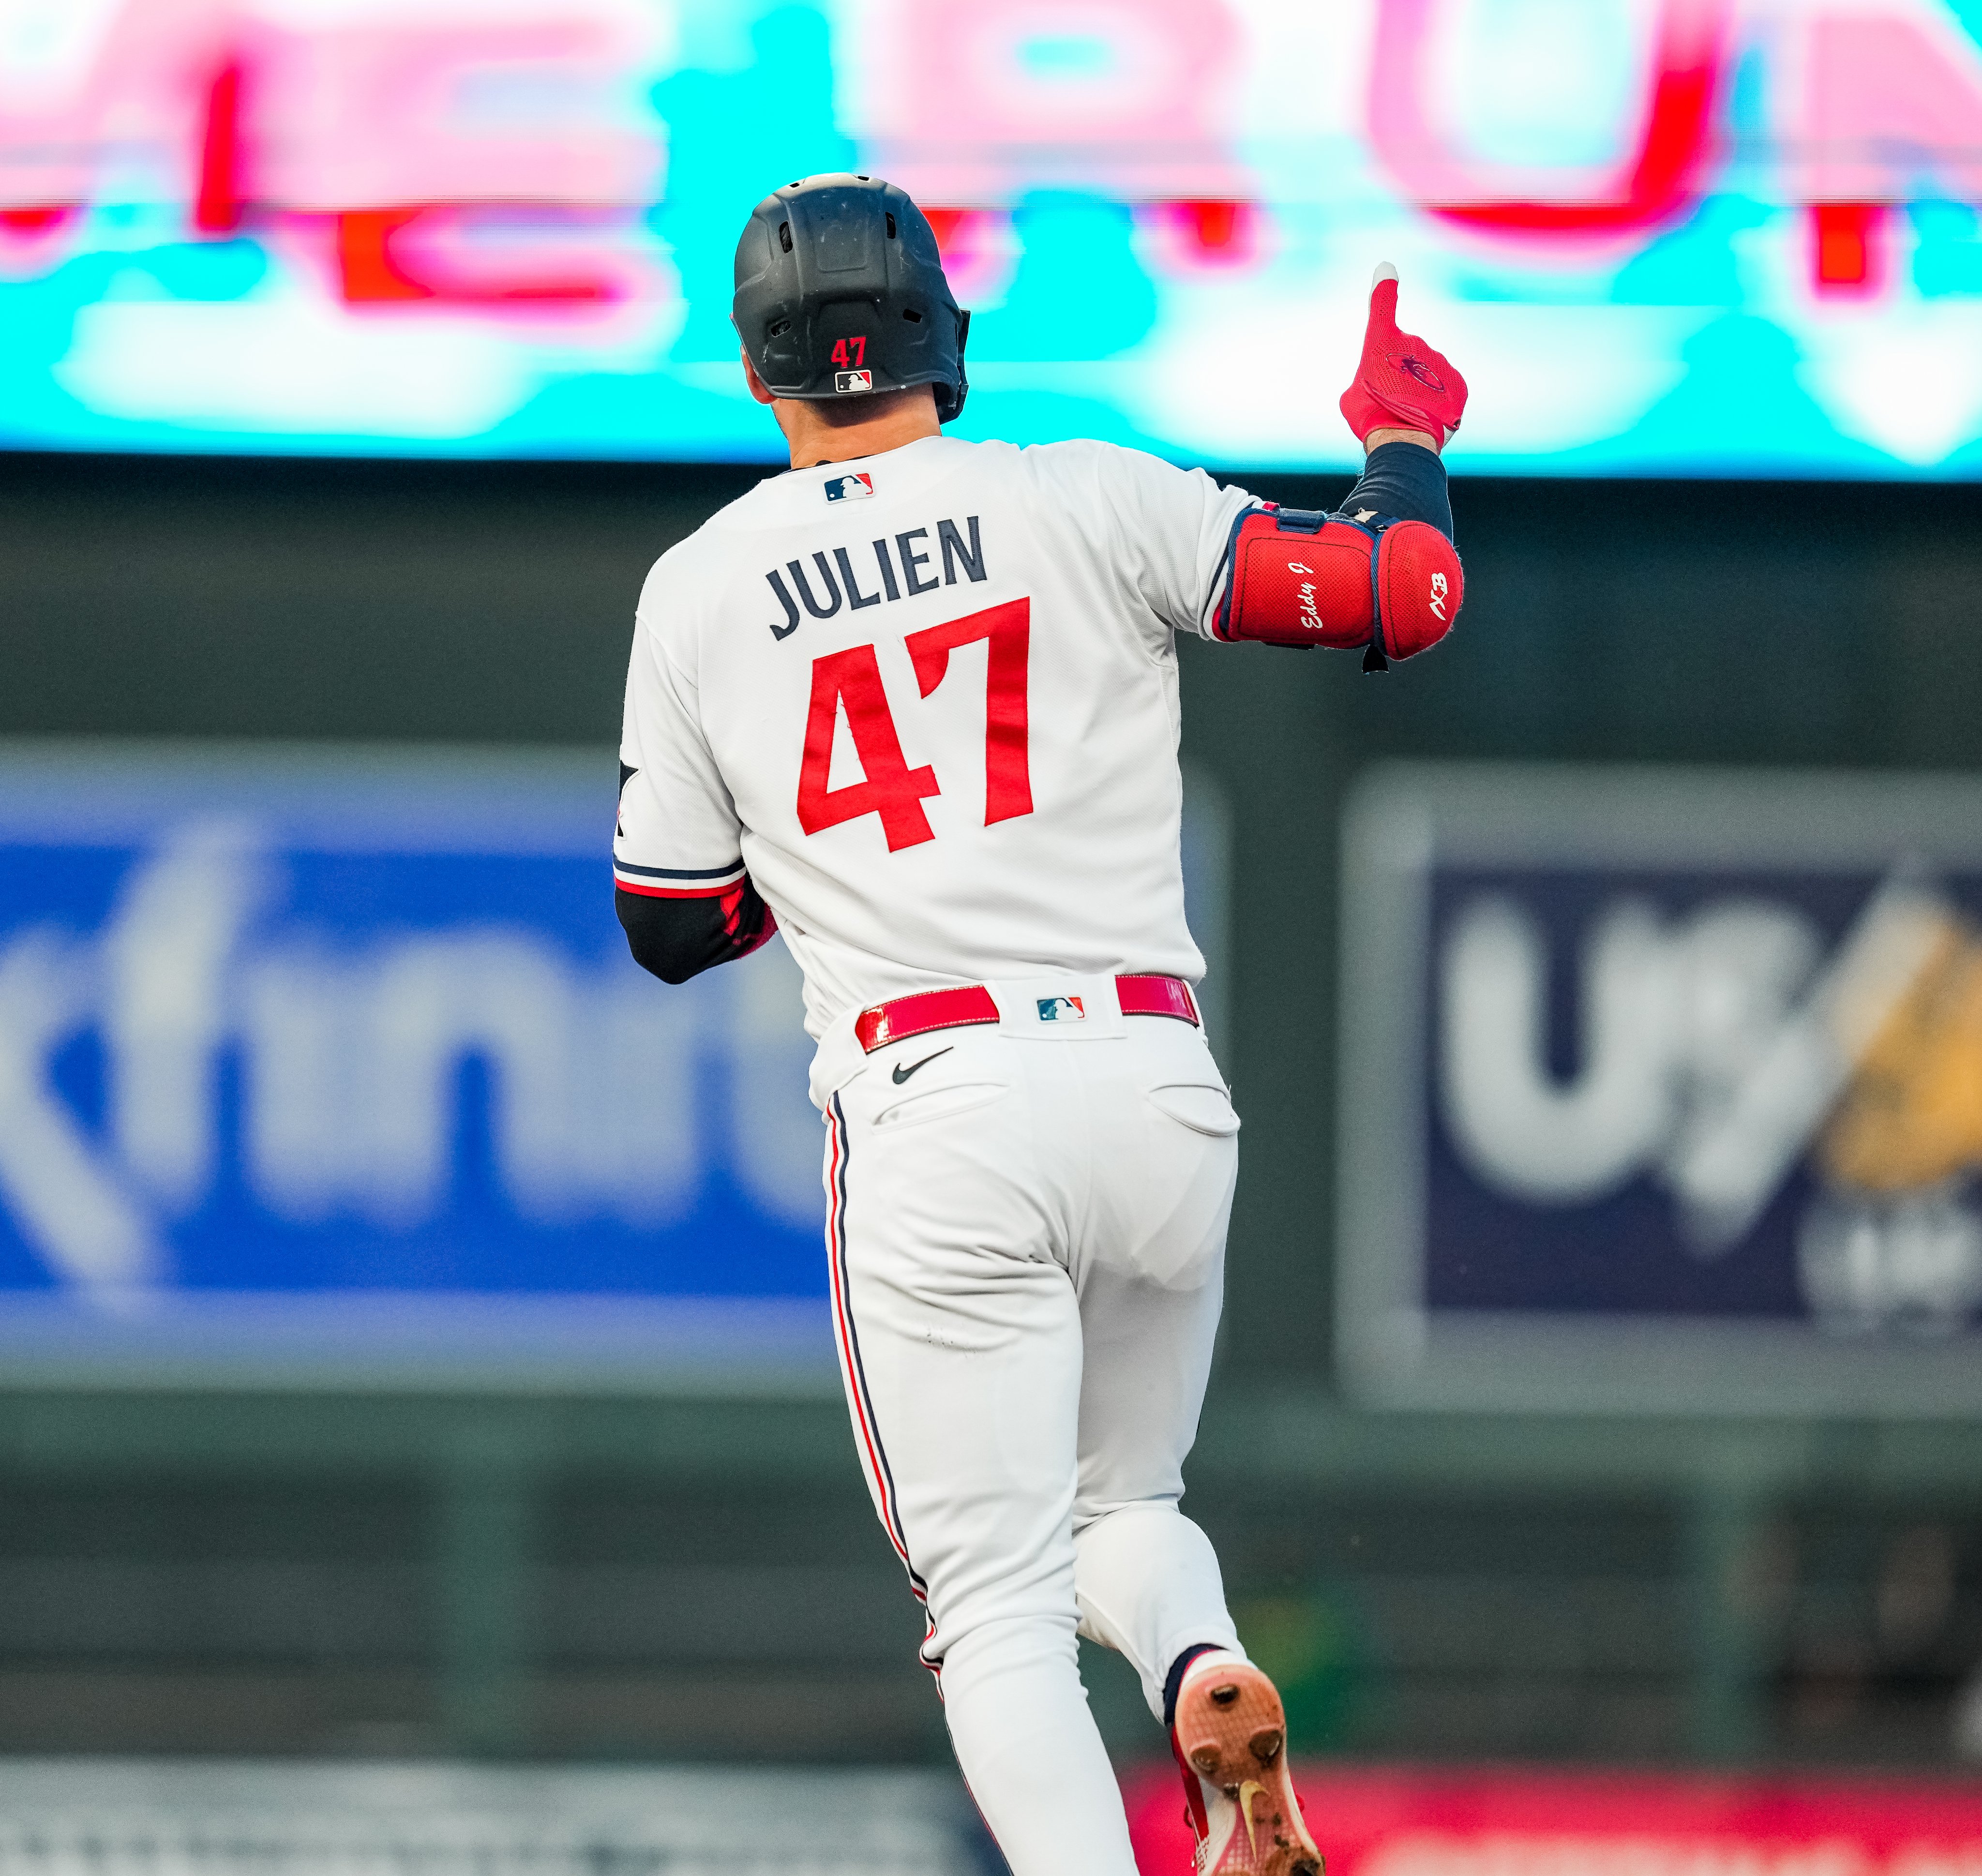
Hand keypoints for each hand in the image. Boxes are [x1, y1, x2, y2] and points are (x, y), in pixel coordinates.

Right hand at [1339, 264, 1466, 449]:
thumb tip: (1374, 382)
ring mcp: (1438, 360)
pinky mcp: (1457, 381)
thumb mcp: (1353, 395)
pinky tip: (1427, 414)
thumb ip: (1367, 378)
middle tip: (1390, 398)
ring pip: (1427, 370)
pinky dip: (1437, 398)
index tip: (1387, 270)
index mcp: (1381, 343)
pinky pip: (1446, 386)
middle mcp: (1413, 343)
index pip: (1381, 304)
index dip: (1383, 286)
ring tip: (1410, 411)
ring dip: (1419, 386)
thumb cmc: (1370, 418)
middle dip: (1399, 370)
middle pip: (1406, 352)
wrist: (1404, 441)